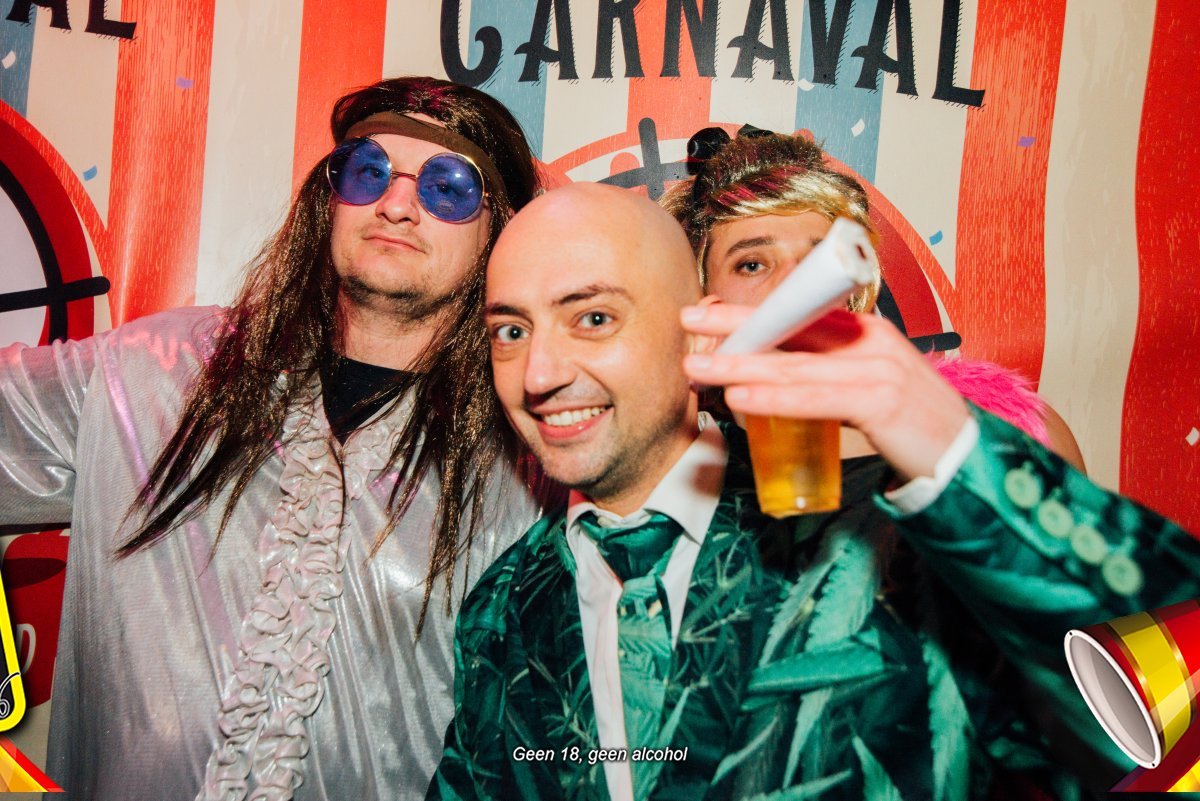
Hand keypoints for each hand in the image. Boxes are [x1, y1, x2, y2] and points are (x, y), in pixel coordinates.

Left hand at [681, 305, 970, 480]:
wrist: (962, 454)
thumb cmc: (907, 421)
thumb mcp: (866, 383)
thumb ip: (825, 370)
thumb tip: (766, 371)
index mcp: (865, 331)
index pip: (798, 313)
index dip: (750, 311)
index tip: (704, 311)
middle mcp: (871, 342)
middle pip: (791, 330)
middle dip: (734, 326)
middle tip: (688, 323)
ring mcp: (878, 370)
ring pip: (796, 366)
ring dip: (742, 365)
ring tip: (701, 367)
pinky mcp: (882, 403)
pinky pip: (817, 399)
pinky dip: (775, 398)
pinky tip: (742, 399)